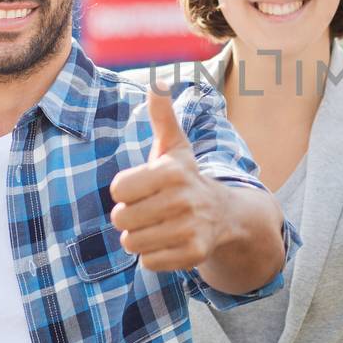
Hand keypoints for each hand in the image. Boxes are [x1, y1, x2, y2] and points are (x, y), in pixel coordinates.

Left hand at [108, 84, 221, 271]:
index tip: (144, 187)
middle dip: (130, 216)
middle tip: (150, 209)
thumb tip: (158, 80)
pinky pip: (148, 262)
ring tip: (158, 225)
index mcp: (172, 171)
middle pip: (121, 219)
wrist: (224, 215)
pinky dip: (153, 255)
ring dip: (139, 237)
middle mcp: (183, 199)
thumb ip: (162, 115)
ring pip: (131, 242)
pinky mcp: (193, 254)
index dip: (126, 190)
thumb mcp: (174, 146)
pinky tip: (168, 241)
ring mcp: (190, 228)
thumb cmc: (186, 177)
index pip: (118, 189)